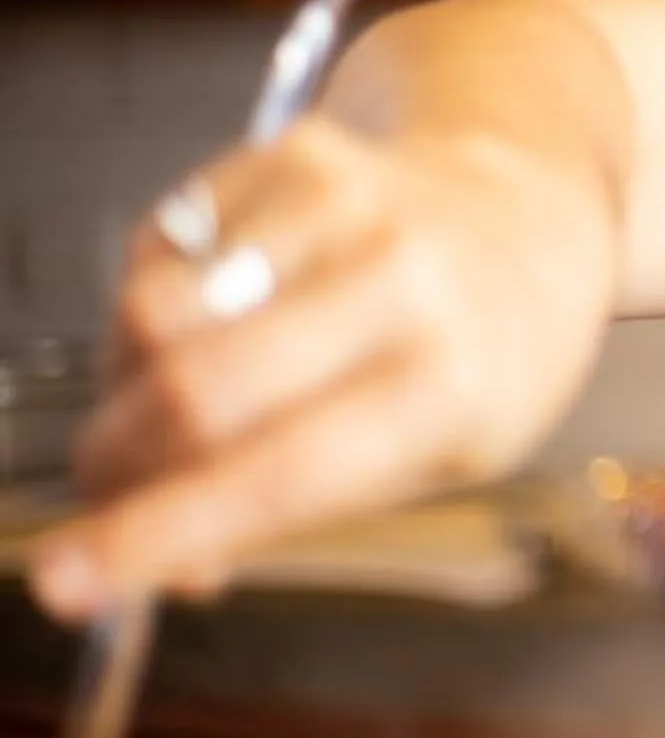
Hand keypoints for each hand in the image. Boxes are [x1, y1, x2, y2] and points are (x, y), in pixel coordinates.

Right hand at [28, 115, 618, 620]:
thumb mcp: (433, 460)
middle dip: (117, 463)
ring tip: (167, 404)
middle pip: (195, 391)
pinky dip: (151, 309)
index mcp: (451, 383)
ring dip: (125, 384)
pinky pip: (159, 249)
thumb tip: (170, 568)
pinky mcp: (292, 154)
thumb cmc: (481, 358)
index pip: (278, 474)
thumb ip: (297, 512)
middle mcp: (401, 280)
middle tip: (101, 491)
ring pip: (154, 314)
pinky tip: (207, 324)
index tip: (61, 583)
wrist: (529, 216)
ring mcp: (345, 204)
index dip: (154, 534)